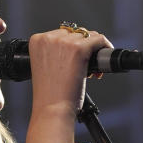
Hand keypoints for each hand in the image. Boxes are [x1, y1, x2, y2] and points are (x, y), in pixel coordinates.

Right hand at [23, 27, 111, 142]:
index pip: (61, 33)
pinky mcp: (79, 49)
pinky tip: (105, 57)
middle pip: (75, 33)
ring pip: (88, 36)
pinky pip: (98, 40)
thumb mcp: (45, 67)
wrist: (52, 109)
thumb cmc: (49, 94)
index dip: (71, 46)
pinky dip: (105, 46)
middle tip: (86, 67)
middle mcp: (48, 38)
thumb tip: (76, 44)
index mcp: (36, 41)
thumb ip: (54, 52)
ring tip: (93, 70)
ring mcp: (63, 42)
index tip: (74, 60)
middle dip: (83, 47)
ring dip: (93, 50)